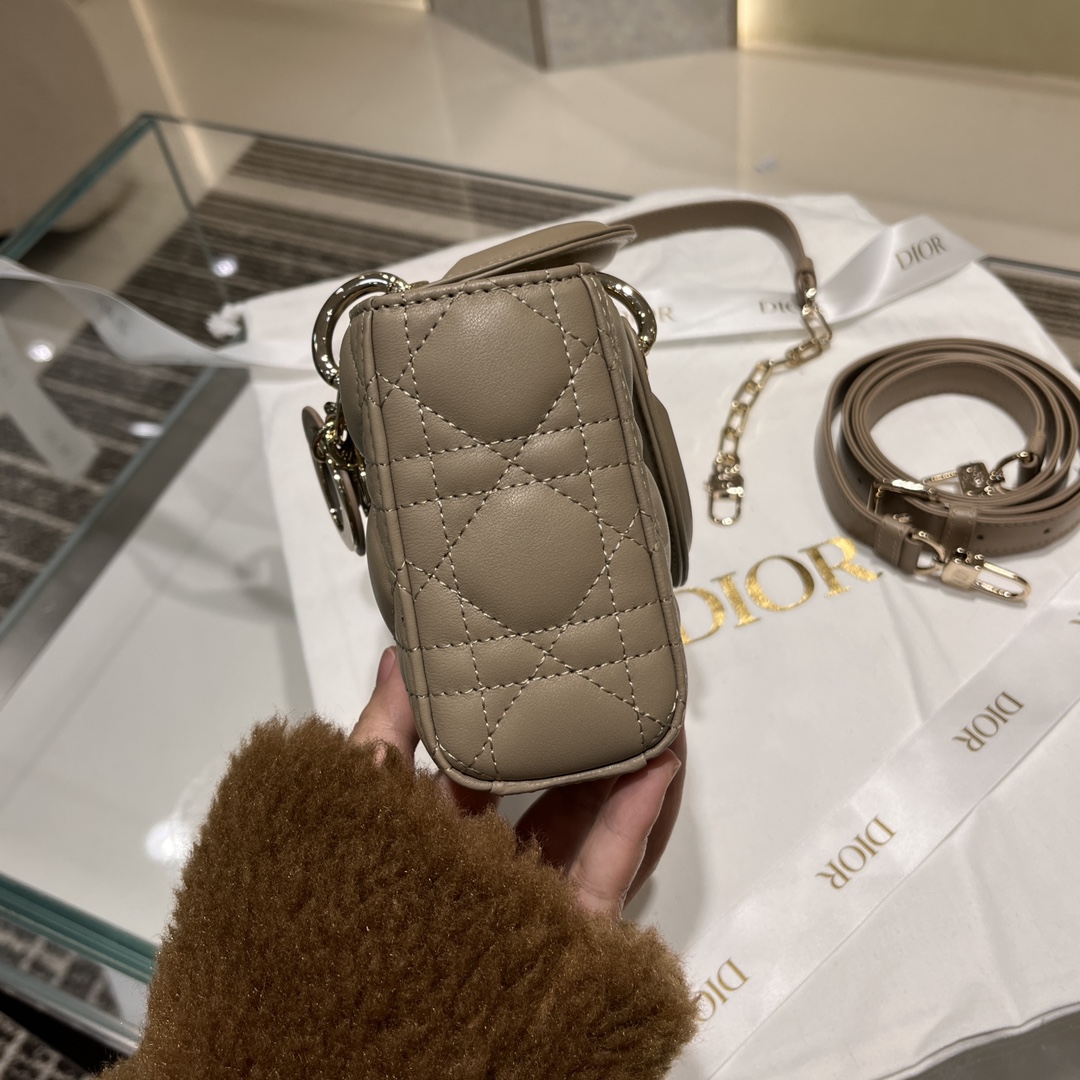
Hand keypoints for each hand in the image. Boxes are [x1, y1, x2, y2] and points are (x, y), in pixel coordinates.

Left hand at [351, 646, 684, 918]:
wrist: (380, 1047)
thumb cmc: (352, 916)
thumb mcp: (357, 809)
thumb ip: (382, 734)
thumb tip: (398, 654)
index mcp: (425, 832)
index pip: (469, 758)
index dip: (500, 712)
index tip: (530, 661)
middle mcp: (480, 863)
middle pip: (537, 787)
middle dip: (567, 734)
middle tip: (598, 679)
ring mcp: (529, 898)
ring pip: (581, 820)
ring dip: (614, 765)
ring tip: (640, 708)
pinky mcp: (572, 932)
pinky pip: (608, 866)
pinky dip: (635, 817)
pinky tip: (656, 765)